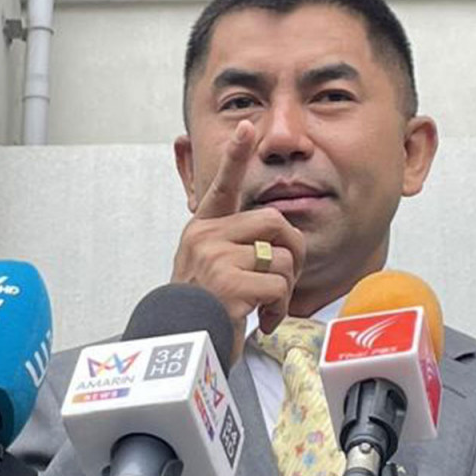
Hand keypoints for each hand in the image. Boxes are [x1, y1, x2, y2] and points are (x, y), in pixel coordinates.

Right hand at [171, 120, 305, 362]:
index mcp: (202, 230)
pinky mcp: (228, 284)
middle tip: (286, 279)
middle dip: (293, 252)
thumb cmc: (203, 312)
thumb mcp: (210, 270)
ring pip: (281, 258)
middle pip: (273, 222)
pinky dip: (278, 308)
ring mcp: (214, 258)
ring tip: (265, 308)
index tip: (246, 127)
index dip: (234, 156)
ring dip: (284, 289)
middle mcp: (205, 237)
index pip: (221, 186)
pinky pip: (278, 286)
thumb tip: (274, 234)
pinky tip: (261, 321)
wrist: (182, 348)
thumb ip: (233, 247)